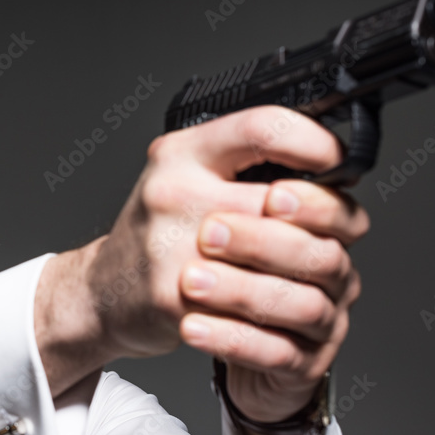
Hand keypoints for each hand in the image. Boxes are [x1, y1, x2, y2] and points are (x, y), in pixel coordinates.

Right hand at [36, 106, 367, 405]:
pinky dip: (281, 306)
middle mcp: (173, 193)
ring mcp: (173, 247)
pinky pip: (255, 302)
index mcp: (180, 155)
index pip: (262, 128)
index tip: (332, 161)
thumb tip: (327, 169)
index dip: (312, 142)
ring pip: (279, 255)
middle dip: (325, 220)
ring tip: (313, 270)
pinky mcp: (177, 297)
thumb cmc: (154, 234)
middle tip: (335, 231)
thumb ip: (241, 165)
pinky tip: (284, 303)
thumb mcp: (185, 178)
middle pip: (283, 199)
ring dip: (311, 267)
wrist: (100, 291)